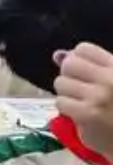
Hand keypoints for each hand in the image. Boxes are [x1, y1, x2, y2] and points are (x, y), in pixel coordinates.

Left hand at [55, 43, 112, 158]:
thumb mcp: (112, 81)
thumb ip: (90, 66)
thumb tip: (57, 55)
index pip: (84, 49)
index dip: (77, 59)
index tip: (83, 71)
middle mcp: (109, 80)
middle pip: (69, 64)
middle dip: (69, 75)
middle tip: (79, 88)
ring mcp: (99, 97)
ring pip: (61, 83)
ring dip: (66, 93)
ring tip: (80, 101)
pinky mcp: (88, 115)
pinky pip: (60, 102)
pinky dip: (66, 108)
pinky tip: (78, 113)